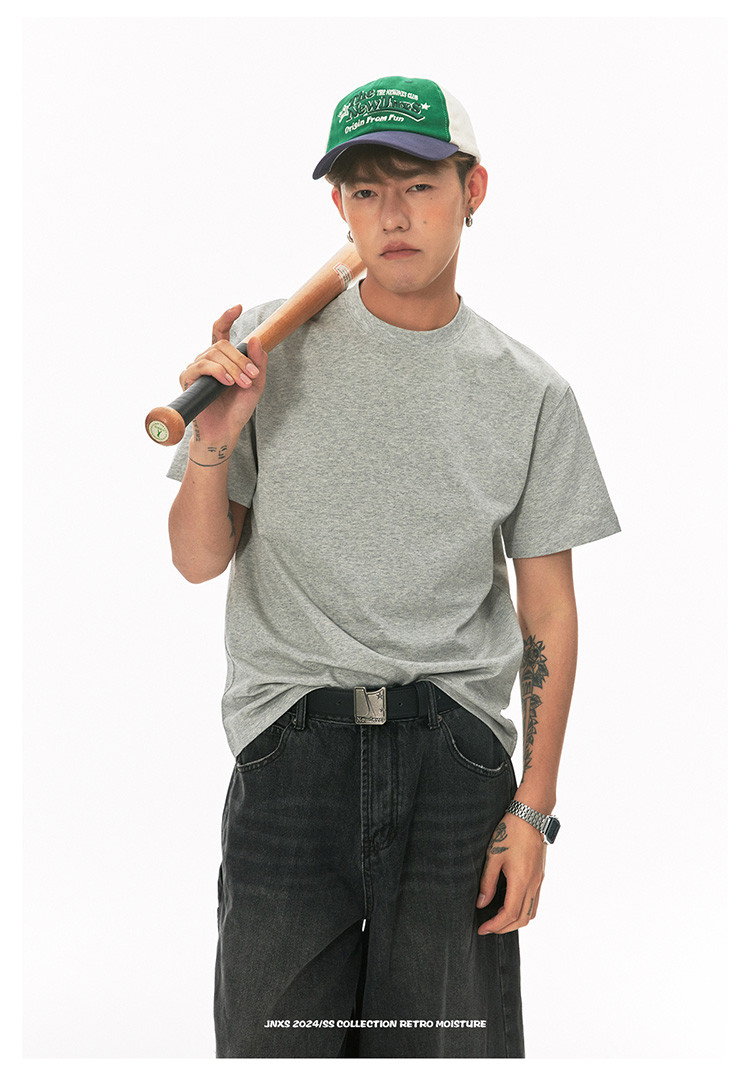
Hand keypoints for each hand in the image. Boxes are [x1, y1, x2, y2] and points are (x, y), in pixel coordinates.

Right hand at [179, 305, 268, 447]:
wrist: (225, 431)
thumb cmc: (238, 409)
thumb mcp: (256, 384)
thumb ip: (258, 362)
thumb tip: (254, 339)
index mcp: (222, 358)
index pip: (221, 331)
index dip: (227, 317)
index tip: (238, 307)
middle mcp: (207, 359)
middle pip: (222, 344)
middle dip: (240, 359)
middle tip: (251, 377)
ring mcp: (196, 368)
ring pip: (214, 353)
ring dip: (232, 367)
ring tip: (242, 384)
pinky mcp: (188, 379)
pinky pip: (201, 365)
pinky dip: (217, 371)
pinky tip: (227, 382)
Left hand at [475, 812, 545, 934]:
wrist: (530, 816)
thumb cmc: (510, 832)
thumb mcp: (493, 855)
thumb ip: (488, 882)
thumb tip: (481, 904)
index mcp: (522, 880)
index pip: (510, 914)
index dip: (496, 925)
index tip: (482, 928)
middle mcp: (534, 884)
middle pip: (523, 919)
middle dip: (505, 928)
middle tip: (488, 927)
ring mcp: (539, 880)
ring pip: (531, 912)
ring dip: (515, 921)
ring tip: (498, 919)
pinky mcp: (540, 876)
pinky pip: (534, 902)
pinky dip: (523, 910)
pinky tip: (509, 905)